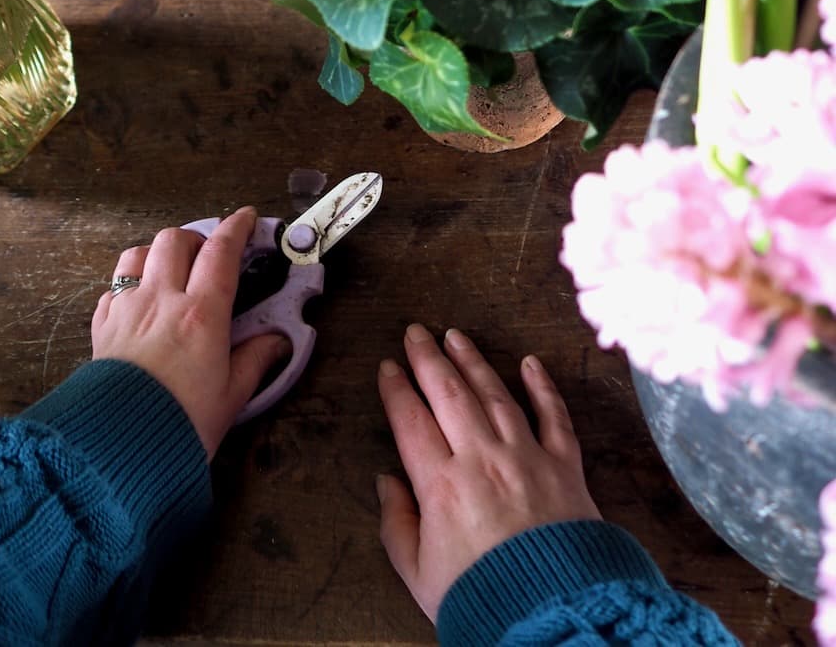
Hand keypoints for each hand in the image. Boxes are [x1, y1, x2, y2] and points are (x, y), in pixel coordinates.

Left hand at [91, 207, 287, 456]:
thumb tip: (279, 341)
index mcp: (201, 313)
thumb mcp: (232, 395)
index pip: (221, 251)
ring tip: (170, 271)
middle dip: (195, 238)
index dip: (236, 227)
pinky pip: (112, 289)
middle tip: (208, 256)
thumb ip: (256, 359)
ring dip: (157, 253)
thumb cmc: (182, 423)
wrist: (120, 448)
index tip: (245, 218)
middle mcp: (162, 300)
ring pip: (137, 253)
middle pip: (175, 240)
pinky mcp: (102, 327)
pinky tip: (138, 303)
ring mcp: (127, 310)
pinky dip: (128, 286)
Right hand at [376, 325, 600, 622]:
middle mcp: (482, 460)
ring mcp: (527, 458)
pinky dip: (542, 387)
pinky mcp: (565, 467)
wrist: (552, 618)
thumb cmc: (483, 600)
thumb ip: (397, 524)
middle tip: (416, 332)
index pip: (411, 421)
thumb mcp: (419, 575)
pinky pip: (554, 416)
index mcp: (441, 485)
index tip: (388, 368)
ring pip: (495, 394)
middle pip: (449, 394)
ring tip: (456, 337)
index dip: (396, 390)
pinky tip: (530, 364)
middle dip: (428, 358)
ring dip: (473, 361)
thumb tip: (386, 482)